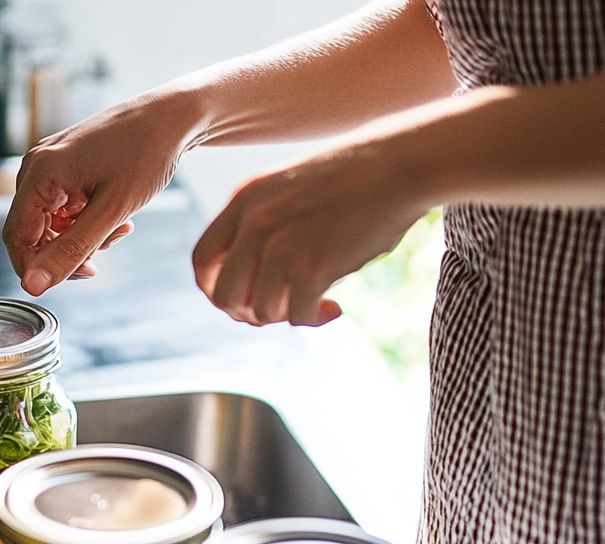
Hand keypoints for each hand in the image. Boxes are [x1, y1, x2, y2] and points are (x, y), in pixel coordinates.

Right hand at [3, 91, 192, 295]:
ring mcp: (51, 164)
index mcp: (40, 173)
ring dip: (81, 238)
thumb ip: (69, 251)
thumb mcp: (110, 212)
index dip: (37, 268)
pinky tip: (115, 216)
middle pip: (32, 232)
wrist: (173, 116)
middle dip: (66, 252)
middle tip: (103, 257)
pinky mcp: (66, 166)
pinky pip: (63, 208)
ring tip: (119, 228)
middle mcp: (37, 166)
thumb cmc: (146, 153)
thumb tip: (33, 285)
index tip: (75, 276)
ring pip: (51, 224)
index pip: (16, 238)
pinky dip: (86, 221)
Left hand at [191, 140, 426, 325]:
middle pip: (224, 296)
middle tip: (280, 310)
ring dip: (287, 316)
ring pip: (260, 311)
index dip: (216, 289)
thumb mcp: (288, 192)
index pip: (202, 262)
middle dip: (248, 313)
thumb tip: (249, 292)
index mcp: (244, 201)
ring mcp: (281, 244)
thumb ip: (261, 229)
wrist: (402, 163)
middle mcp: (254, 222)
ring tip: (316, 303)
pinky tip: (336, 308)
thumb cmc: (354, 182)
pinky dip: (314, 319)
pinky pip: (296, 316)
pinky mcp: (312, 265)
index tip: (244, 297)